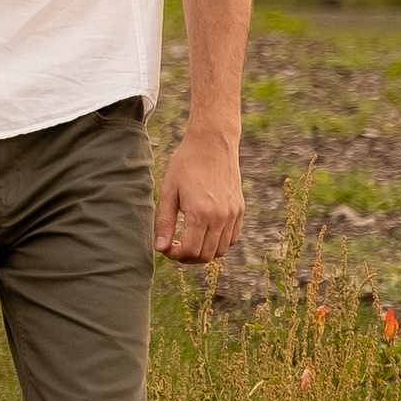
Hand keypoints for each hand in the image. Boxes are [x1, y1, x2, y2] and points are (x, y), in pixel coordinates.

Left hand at [156, 125, 243, 265]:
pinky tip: (204, 232)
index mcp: (201, 213)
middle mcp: (221, 217)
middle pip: (206, 255)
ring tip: (189, 240)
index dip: (176, 256)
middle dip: (188, 257)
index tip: (166, 248)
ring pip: (221, 250)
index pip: (191, 251)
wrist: (212, 143)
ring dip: (204, 252)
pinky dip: (218, 243)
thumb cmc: (186, 164)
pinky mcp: (240, 210)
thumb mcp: (169, 191)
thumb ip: (165, 223)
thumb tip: (160, 248)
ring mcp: (233, 214)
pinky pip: (232, 238)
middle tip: (175, 247)